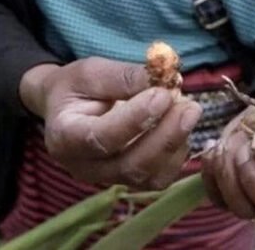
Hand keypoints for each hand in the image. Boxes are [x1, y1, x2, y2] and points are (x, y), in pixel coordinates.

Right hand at [19, 57, 201, 188]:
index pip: (100, 138)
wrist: (68, 109)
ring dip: (175, 144)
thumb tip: (166, 79)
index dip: (135, 119)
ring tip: (189, 110)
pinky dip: (177, 155)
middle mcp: (84, 166)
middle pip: (129, 165)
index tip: (162, 95)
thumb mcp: (91, 72)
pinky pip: (159, 179)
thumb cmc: (76, 88)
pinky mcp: (129, 181)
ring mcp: (107, 179)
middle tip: (189, 106)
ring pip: (147, 176)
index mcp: (65, 137)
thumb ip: (124, 77)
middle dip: (165, 136)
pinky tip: (181, 127)